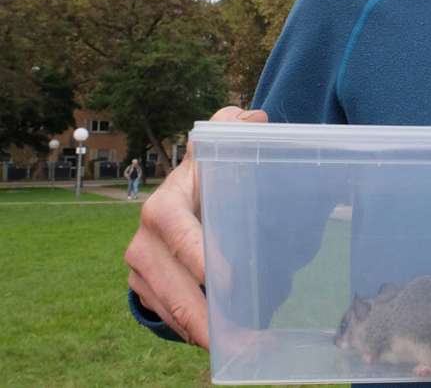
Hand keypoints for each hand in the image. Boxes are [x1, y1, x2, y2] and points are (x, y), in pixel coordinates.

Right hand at [124, 106, 268, 347]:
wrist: (182, 201)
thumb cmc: (209, 178)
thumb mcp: (217, 151)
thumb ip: (234, 130)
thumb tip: (254, 120)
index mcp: (166, 202)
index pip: (176, 230)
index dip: (197, 256)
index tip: (228, 282)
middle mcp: (144, 236)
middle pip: (171, 282)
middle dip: (204, 312)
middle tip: (237, 335)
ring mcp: (139, 267)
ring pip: (169, 306)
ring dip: (202, 330)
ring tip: (238, 348)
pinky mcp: (143, 289)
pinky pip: (167, 316)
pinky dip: (193, 332)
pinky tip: (222, 345)